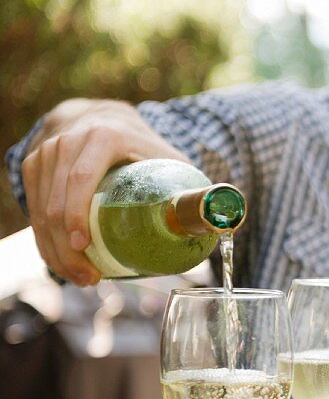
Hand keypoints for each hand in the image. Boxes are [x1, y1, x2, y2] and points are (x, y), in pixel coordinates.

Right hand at [20, 99, 188, 284]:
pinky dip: (45, 241)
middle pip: (56, 202)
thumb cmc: (146, 149)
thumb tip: (225, 219)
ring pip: (40, 210)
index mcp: (103, 136)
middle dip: (68, 248)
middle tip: (91, 278)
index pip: (82, 178)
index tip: (84, 246)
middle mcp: (67, 141)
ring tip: (83, 277)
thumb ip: (196, 187)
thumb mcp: (171, 161)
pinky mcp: (34, 168)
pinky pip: (33, 210)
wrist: (107, 120)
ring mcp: (46, 154)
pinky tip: (64, 263)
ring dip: (55, 251)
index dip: (76, 214)